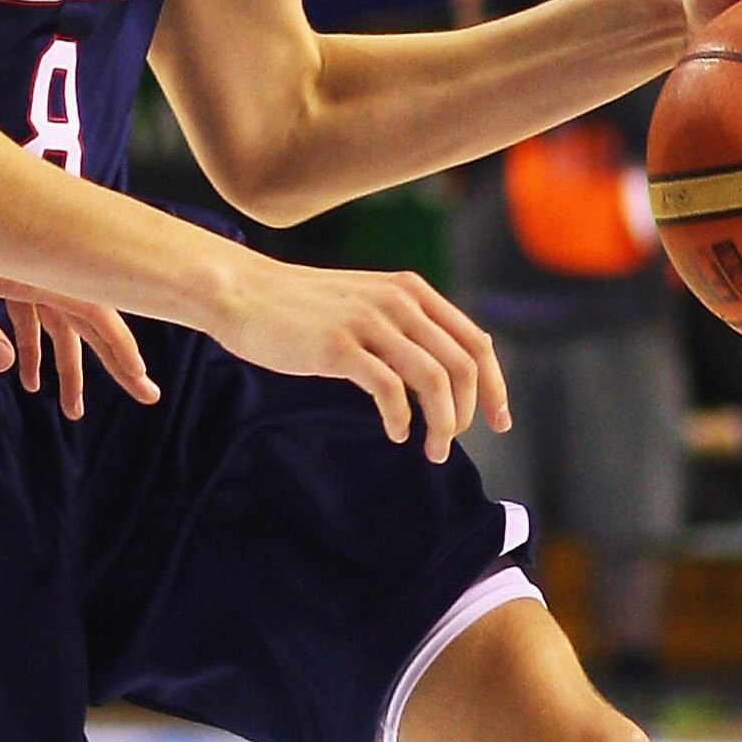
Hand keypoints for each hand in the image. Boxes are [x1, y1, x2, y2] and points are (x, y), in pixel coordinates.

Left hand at [0, 243, 158, 416]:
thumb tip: (3, 365)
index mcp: (25, 262)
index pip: (92, 306)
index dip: (121, 346)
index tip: (144, 382)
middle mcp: (32, 263)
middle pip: (89, 314)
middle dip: (115, 359)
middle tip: (146, 397)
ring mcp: (17, 266)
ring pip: (59, 320)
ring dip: (69, 364)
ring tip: (74, 411)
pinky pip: (29, 313)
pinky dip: (33, 347)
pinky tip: (26, 380)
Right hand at [213, 256, 507, 462]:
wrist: (243, 292)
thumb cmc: (301, 307)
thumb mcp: (365, 302)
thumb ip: (404, 325)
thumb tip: (442, 372)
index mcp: (412, 291)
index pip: (475, 342)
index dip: (495, 386)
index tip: (498, 421)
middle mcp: (398, 301)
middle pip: (462, 365)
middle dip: (468, 413)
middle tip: (448, 444)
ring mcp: (368, 322)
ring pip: (433, 379)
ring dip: (441, 424)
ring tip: (431, 450)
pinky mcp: (337, 347)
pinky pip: (388, 389)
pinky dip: (400, 419)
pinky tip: (394, 433)